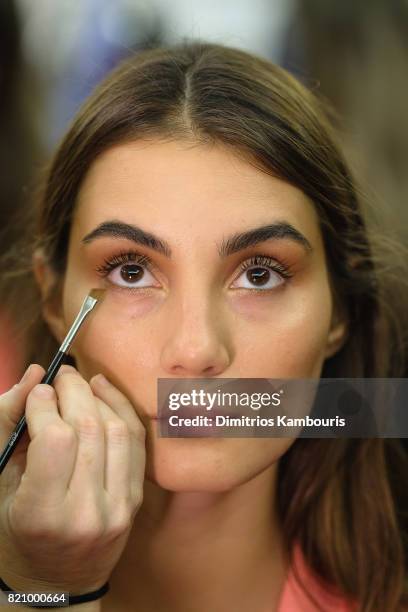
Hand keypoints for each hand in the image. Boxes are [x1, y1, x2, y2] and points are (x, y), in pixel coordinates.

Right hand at [0, 364, 145, 593]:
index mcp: (43, 514)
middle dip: (73, 391)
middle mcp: (86, 513)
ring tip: (79, 382)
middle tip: (60, 376)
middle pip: (89, 430)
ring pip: (116, 431)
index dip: (45, 406)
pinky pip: (135, 444)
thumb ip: (8, 427)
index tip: (37, 392)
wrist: (55, 584)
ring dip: (98, 397)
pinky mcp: (133, 501)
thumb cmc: (15, 533)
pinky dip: (122, 411)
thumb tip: (34, 377)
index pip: (55, 440)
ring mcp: (117, 508)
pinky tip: (104, 393)